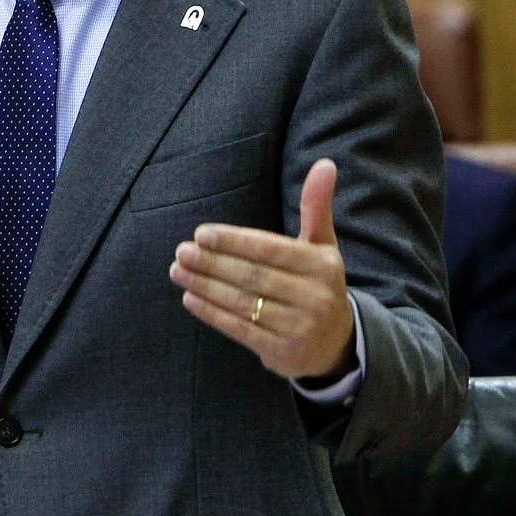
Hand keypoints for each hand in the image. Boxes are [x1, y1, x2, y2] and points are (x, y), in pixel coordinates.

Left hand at [168, 159, 355, 379]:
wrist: (337, 344)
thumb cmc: (319, 284)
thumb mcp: (322, 246)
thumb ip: (316, 206)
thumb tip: (324, 163)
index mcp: (322, 265)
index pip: (270, 250)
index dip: (234, 242)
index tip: (201, 234)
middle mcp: (314, 297)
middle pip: (252, 276)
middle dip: (212, 263)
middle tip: (182, 251)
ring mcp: (299, 327)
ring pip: (242, 303)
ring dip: (205, 286)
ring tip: (178, 271)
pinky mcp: (282, 352)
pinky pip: (240, 329)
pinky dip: (212, 313)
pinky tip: (190, 298)